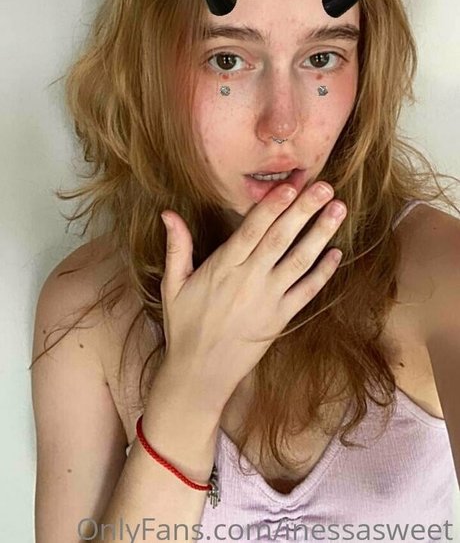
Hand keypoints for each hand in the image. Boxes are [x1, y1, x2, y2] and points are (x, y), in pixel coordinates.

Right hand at [158, 182, 345, 414]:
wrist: (199, 375)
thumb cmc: (184, 326)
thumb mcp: (173, 285)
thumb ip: (177, 247)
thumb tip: (168, 213)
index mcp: (223, 267)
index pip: (251, 229)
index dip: (272, 206)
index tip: (290, 185)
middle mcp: (249, 279)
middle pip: (281, 238)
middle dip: (304, 210)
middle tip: (324, 186)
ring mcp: (269, 300)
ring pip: (299, 261)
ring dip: (320, 234)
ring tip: (339, 209)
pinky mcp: (281, 319)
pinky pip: (306, 292)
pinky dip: (324, 273)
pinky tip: (337, 253)